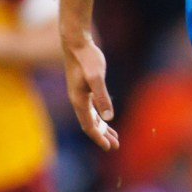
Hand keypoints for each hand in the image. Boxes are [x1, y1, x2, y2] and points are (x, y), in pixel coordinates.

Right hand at [63, 34, 120, 150]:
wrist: (76, 43)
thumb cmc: (87, 58)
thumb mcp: (96, 77)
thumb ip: (102, 96)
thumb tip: (109, 117)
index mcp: (79, 101)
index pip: (90, 126)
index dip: (100, 138)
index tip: (110, 147)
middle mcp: (78, 101)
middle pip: (91, 125)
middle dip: (103, 136)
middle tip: (116, 146)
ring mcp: (80, 95)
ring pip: (92, 117)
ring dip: (102, 128)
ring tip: (114, 137)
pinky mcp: (84, 89)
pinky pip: (92, 108)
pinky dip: (100, 116)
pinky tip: (106, 119)